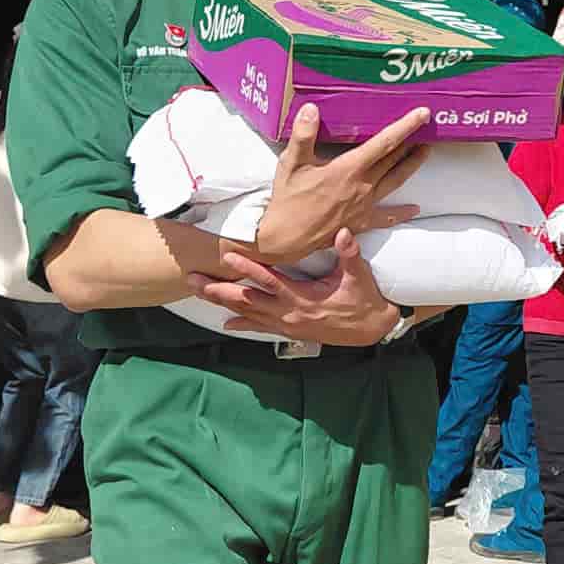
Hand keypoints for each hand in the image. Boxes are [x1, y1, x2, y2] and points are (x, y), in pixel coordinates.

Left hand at [189, 227, 400, 346]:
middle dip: (217, 289)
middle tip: (192, 279)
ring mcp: (286, 324)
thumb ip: (349, 254)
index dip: (248, 268)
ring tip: (198, 292)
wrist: (371, 329)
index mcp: (302, 298)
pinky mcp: (289, 330)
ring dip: (221, 303)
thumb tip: (343, 233)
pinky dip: (242, 323)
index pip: (269, 281)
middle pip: (246, 300)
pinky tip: (226, 323)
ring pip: (247, 314)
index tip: (227, 255)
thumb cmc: (363, 299)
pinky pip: (260, 327)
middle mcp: (288, 314)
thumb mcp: (358, 276)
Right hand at [252, 105, 430, 263]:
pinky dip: (402, 213)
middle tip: (426, 128)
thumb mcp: (291, 162)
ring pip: (395, 182)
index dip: (405, 126)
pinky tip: (415, 209)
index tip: (422, 114)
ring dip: (411, 166)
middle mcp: (362, 186)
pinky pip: (386, 217)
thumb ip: (303, 135)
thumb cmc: (288, 199)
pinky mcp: (361, 222)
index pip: (384, 143)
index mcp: (348, 169)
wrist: (286, 238)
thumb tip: (311, 109)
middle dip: (412, 143)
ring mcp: (364, 206)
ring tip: (425, 153)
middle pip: (394, 160)